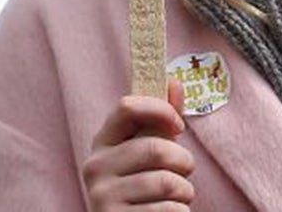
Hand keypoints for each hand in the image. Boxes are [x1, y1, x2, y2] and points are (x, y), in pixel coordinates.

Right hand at [80, 82, 193, 210]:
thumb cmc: (144, 186)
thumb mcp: (150, 148)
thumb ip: (161, 119)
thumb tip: (174, 82)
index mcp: (102, 142)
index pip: (127, 107)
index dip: (160, 110)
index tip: (179, 125)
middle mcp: (95, 167)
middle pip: (155, 148)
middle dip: (184, 160)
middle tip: (186, 170)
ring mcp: (103, 197)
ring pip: (165, 183)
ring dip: (186, 190)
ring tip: (180, 195)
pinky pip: (167, 210)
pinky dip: (180, 210)